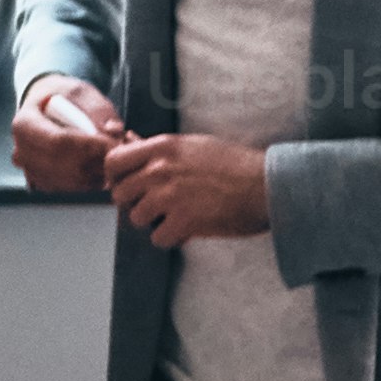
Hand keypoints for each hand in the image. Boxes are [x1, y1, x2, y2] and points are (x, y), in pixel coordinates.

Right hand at [9, 73, 127, 195]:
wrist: (48, 108)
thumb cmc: (65, 99)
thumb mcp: (83, 94)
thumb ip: (99, 112)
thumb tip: (113, 130)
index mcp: (24, 123)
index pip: (58, 142)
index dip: (89, 146)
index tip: (112, 143)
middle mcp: (21, 151)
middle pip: (64, 167)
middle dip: (96, 163)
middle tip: (118, 154)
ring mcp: (29, 172)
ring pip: (69, 184)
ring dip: (95, 176)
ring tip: (108, 158)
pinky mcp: (42, 186)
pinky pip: (70, 193)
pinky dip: (89, 185)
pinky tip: (98, 169)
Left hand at [101, 128, 276, 247]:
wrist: (267, 184)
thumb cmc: (236, 165)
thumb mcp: (194, 146)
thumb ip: (161, 150)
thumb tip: (131, 142)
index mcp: (162, 147)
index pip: (113, 162)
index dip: (117, 178)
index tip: (131, 186)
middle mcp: (160, 169)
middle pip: (120, 194)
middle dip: (134, 204)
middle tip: (155, 208)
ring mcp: (170, 195)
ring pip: (136, 218)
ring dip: (153, 222)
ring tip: (176, 218)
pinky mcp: (183, 220)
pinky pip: (158, 238)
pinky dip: (172, 238)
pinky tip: (188, 230)